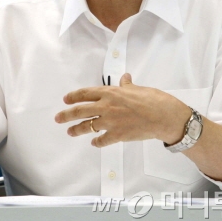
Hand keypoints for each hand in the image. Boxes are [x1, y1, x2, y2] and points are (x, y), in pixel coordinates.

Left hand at [55, 73, 189, 146]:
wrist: (163, 116)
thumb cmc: (152, 99)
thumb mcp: (137, 88)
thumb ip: (127, 84)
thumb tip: (125, 78)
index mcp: (110, 92)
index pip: (86, 93)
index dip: (74, 96)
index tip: (66, 99)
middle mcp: (106, 106)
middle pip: (81, 110)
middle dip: (67, 115)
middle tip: (58, 118)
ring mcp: (110, 122)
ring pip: (88, 126)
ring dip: (77, 129)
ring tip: (70, 132)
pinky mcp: (117, 135)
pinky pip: (102, 139)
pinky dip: (97, 142)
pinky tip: (94, 143)